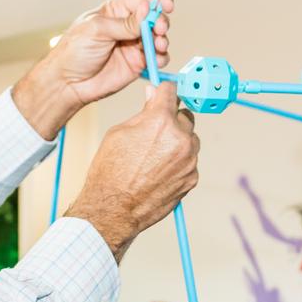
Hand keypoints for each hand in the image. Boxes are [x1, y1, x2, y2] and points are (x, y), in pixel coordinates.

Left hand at [13, 0, 173, 137]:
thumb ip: (125, 23)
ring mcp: (134, 45)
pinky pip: (157, 58)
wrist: (68, 83)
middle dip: (161, 22)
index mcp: (116, 11)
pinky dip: (161, 58)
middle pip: (155, 17)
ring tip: (158, 46)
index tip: (168, 4)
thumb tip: (147, 10)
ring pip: (159, 38)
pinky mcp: (137, 63)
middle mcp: (128, 26)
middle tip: (159, 30)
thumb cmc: (74, 52)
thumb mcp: (97, 30)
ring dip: (163, 40)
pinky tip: (155, 60)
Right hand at [65, 82, 199, 258]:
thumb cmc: (110, 172)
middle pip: (184, 116)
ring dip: (177, 142)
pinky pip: (189, 162)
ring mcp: (189, 160)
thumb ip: (142, 113)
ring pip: (189, 140)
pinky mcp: (192, 178)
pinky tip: (158, 172)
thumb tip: (153, 95)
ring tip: (153, 157)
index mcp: (160, 121)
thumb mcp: (119, 133)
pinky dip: (178, 163)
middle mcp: (180, 138)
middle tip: (154, 132)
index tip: (163, 95)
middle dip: (171, 120)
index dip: (164, 92)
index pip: (171, 91)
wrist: (112, 209)